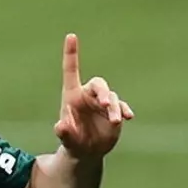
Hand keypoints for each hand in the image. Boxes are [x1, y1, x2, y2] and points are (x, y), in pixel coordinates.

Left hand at [54, 34, 133, 159]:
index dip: (71, 53)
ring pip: (113, 98)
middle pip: (99, 84)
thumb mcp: (66, 139)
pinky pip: (122, 107)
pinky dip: (125, 110)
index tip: (71, 36)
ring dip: (115, 108)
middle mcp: (88, 95)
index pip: (71, 70)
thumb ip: (63, 132)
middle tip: (106, 104)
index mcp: (72, 95)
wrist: (87, 151)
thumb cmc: (72, 141)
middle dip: (104, 92)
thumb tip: (60, 126)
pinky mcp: (116, 112)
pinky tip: (128, 117)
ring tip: (115, 121)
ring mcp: (104, 103)